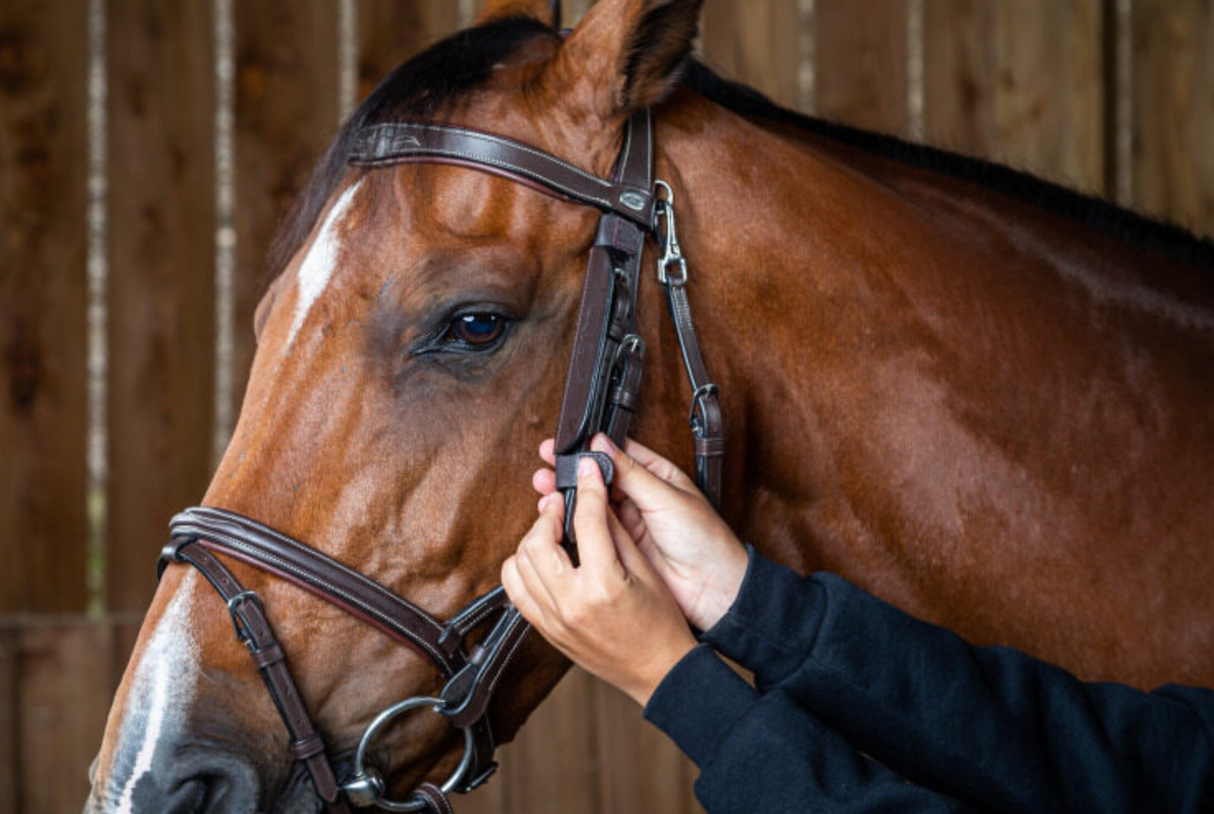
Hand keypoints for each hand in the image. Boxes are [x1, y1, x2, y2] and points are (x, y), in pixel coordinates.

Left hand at [502, 456, 697, 705]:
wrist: (659, 672)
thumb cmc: (661, 625)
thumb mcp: (645, 570)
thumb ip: (615, 530)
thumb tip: (595, 497)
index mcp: (602, 585)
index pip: (585, 520)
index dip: (587, 486)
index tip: (587, 471)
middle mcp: (571, 604)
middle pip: (538, 541)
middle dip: (548, 514)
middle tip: (562, 505)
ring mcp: (554, 620)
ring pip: (517, 564)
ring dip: (531, 540)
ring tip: (552, 532)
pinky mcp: (546, 631)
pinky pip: (516, 592)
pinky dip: (522, 569)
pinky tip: (542, 560)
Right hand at [532, 434, 748, 631]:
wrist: (713, 590)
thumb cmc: (705, 539)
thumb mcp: (665, 497)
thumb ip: (631, 472)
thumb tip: (601, 444)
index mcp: (656, 475)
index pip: (616, 453)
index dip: (589, 448)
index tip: (564, 444)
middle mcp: (640, 496)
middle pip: (599, 478)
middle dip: (572, 471)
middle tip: (547, 466)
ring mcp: (629, 523)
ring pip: (592, 504)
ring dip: (569, 495)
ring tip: (545, 488)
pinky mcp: (621, 548)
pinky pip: (593, 531)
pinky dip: (575, 523)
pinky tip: (559, 516)